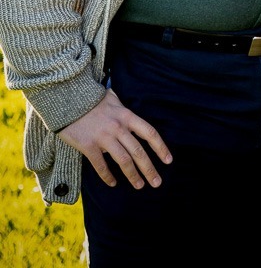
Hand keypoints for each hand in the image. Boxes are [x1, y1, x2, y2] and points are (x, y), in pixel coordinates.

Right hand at [57, 88, 172, 188]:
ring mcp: (104, 137)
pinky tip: (113, 183)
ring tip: (139, 186)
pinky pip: (101, 165)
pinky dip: (108, 176)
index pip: (149, 133)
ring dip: (133, 175)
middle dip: (149, 169)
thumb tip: (130, 117)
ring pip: (123, 161)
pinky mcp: (89, 146)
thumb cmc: (92, 99)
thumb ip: (123, 109)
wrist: (69, 99)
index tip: (168, 160)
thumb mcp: (113, 98)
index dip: (160, 148)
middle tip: (157, 182)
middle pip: (138, 151)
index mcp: (127, 116)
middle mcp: (118, 127)